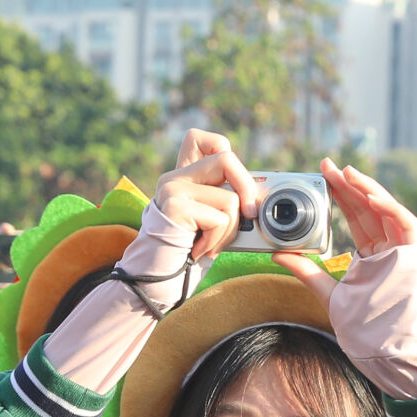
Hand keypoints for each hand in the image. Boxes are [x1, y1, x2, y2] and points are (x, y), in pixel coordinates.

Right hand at [137, 130, 262, 269]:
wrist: (155, 277)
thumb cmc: (187, 253)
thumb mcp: (210, 221)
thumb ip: (226, 200)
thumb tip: (261, 197)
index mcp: (183, 176)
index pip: (200, 138)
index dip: (222, 148)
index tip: (230, 177)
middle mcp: (175, 177)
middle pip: (226, 159)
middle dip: (248, 188)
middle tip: (250, 214)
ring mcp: (173, 189)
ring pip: (230, 197)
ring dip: (231, 229)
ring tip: (213, 244)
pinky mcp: (175, 206)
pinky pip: (219, 218)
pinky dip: (219, 240)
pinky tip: (201, 250)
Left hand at [288, 161, 416, 398]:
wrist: (389, 353)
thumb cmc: (366, 331)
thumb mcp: (329, 295)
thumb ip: (307, 273)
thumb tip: (278, 254)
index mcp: (372, 257)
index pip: (356, 218)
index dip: (341, 196)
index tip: (321, 178)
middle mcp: (389, 250)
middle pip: (369, 209)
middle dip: (348, 186)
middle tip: (326, 166)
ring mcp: (404, 252)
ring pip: (387, 210)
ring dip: (367, 189)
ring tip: (345, 173)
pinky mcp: (415, 257)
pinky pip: (407, 223)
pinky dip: (389, 207)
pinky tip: (369, 195)